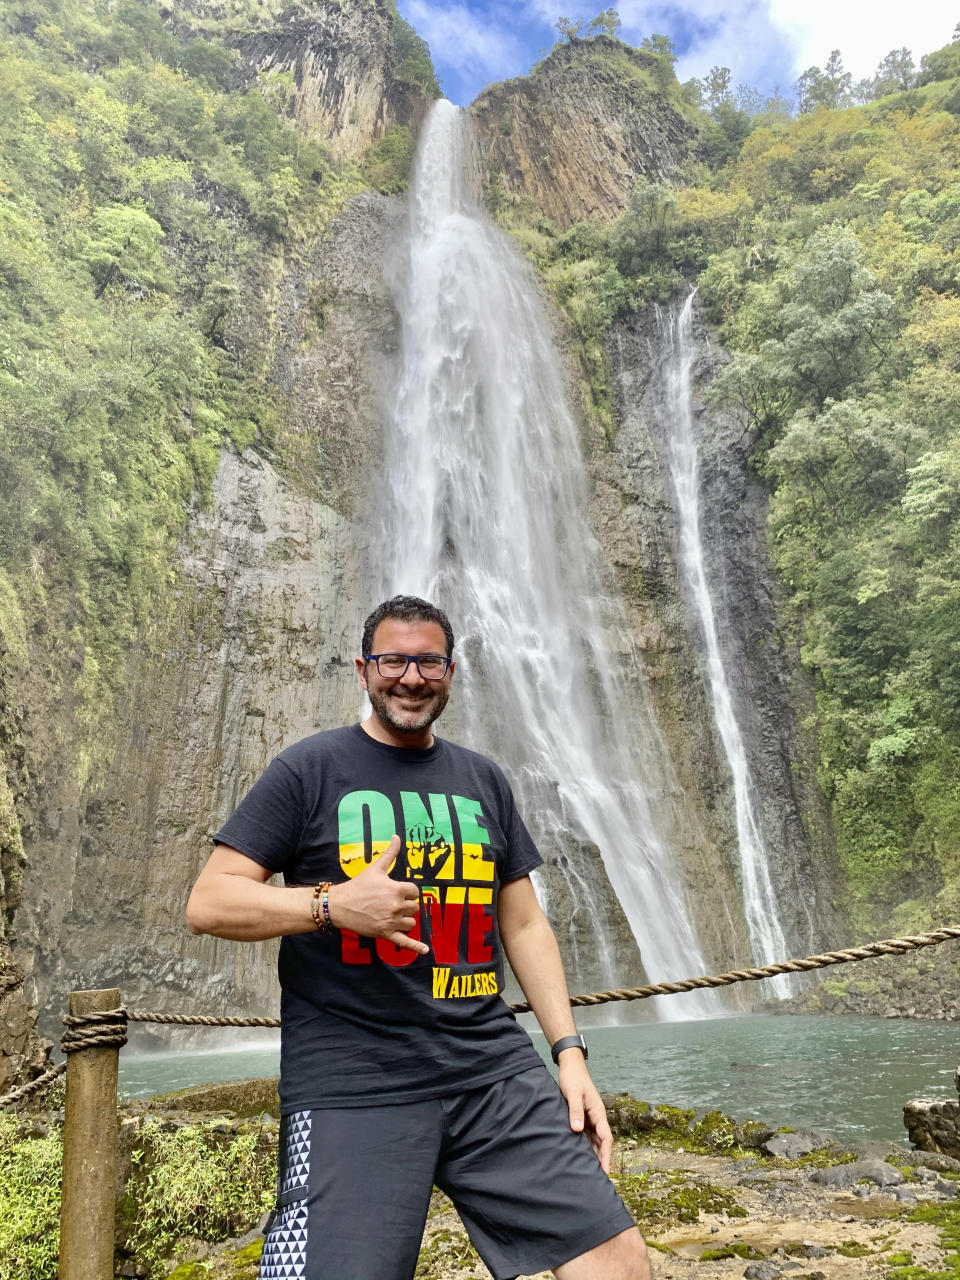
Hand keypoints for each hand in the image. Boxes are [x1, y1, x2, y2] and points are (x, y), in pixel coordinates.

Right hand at [327, 836, 429, 953]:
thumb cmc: (358, 886)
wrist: (339, 905)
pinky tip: (425, 951)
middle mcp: (396, 906)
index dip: (406, 891)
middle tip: (389, 903)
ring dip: (404, 919)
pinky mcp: (385, 934)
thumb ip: (390, 853)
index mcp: (396, 889)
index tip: (396, 891)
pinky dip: (416, 947)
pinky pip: (404, 941)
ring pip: (411, 922)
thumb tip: (397, 836)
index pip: (415, 892)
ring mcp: (391, 921)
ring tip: (391, 914)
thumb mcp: (375, 868)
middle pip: (414, 907)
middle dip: (405, 905)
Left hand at [558, 1054, 612, 1172]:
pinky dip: (585, 1146)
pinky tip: (579, 1156)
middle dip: (601, 1160)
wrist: (570, 1066)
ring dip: (593, 1155)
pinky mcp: (582, 1117)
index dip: (606, 1155)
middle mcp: (596, 1118)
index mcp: (598, 1113)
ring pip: (594, 1141)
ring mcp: (590, 1118)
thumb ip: (575, 1111)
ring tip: (589, 1173)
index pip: (606, 1138)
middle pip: (602, 1143)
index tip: (605, 1171)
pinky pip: (586, 1135)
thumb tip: (577, 1130)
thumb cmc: (573, 1078)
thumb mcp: (573, 1094)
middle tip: (597, 1180)